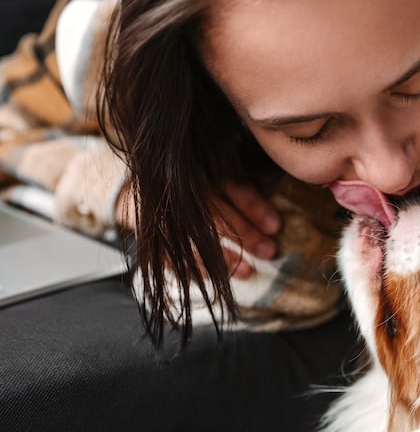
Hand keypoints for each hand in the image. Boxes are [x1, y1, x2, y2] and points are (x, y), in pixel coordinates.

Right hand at [115, 180, 281, 278]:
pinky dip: (193, 267)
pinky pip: (170, 254)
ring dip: (224, 257)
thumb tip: (268, 202)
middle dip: (246, 235)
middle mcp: (179, 189)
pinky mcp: (147, 233)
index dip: (255, 206)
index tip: (276, 226)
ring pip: (195, 237)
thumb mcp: (206, 161)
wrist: (124, 181)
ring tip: (247, 271)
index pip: (232, 186)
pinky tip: (214, 277)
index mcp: (198, 168)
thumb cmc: (181, 173)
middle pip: (217, 215)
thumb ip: (232, 174)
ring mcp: (161, 213)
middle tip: (270, 251)